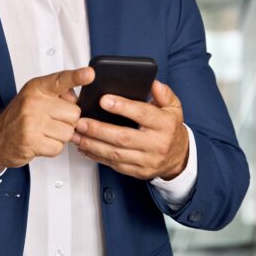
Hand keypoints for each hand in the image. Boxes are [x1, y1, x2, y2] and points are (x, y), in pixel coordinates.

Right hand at [0, 67, 93, 173]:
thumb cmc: (18, 118)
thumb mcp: (35, 97)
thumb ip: (57, 94)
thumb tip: (77, 99)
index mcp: (36, 88)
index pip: (60, 80)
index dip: (77, 76)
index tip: (89, 74)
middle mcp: (33, 102)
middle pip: (74, 113)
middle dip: (67, 121)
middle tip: (51, 122)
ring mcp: (31, 122)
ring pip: (68, 132)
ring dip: (60, 136)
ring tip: (44, 132)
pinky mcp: (32, 141)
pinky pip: (59, 147)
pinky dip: (52, 148)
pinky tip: (41, 142)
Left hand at [71, 80, 188, 180]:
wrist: (178, 157)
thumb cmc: (170, 128)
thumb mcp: (173, 107)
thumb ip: (163, 93)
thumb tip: (153, 83)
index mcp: (165, 125)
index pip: (142, 114)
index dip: (122, 107)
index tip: (104, 100)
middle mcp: (156, 144)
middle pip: (124, 137)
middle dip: (99, 130)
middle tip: (81, 122)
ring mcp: (147, 160)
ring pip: (116, 154)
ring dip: (92, 144)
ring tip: (76, 135)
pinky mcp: (138, 172)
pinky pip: (114, 165)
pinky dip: (97, 156)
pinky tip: (85, 147)